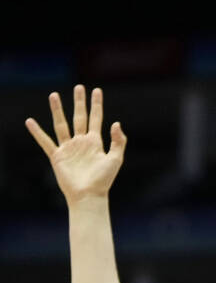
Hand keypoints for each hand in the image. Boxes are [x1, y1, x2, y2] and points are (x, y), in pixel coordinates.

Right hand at [27, 85, 125, 205]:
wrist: (89, 195)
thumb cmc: (104, 180)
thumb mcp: (115, 159)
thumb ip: (118, 141)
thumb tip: (116, 122)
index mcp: (96, 142)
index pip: (96, 118)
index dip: (97, 105)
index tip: (97, 91)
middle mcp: (81, 142)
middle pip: (79, 117)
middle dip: (79, 102)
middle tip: (79, 87)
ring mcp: (68, 148)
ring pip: (61, 125)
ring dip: (58, 110)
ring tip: (54, 95)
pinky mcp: (57, 156)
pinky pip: (45, 142)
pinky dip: (37, 132)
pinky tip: (30, 121)